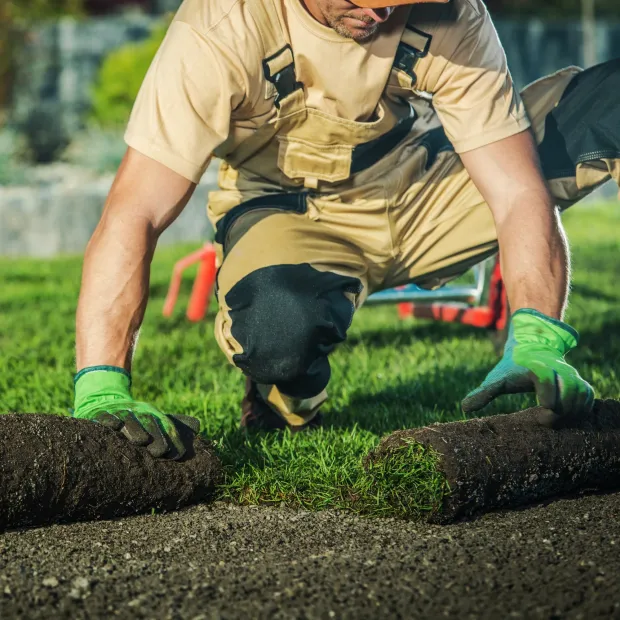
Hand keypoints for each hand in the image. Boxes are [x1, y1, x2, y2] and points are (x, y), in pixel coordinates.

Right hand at [73, 367, 200, 459]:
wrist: (105, 397)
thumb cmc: (136, 416)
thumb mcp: (154, 418)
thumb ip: (175, 424)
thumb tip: (198, 426)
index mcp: (152, 414)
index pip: (165, 426)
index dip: (172, 439)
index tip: (177, 454)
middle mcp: (138, 411)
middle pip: (148, 422)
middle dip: (156, 436)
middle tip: (160, 452)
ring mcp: (119, 411)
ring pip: (128, 419)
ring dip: (134, 429)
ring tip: (140, 440)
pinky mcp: (100, 413)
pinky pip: (103, 416)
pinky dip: (108, 420)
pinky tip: (113, 426)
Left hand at [462, 309, 593, 417]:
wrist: (531, 348)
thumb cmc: (512, 368)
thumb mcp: (496, 379)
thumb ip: (483, 393)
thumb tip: (464, 408)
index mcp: (537, 369)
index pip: (547, 383)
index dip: (548, 402)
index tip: (540, 415)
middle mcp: (557, 370)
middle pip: (568, 394)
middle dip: (559, 412)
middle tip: (545, 421)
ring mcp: (570, 375)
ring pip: (581, 396)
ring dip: (572, 412)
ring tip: (556, 421)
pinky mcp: (578, 381)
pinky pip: (589, 395)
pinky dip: (583, 408)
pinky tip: (569, 418)